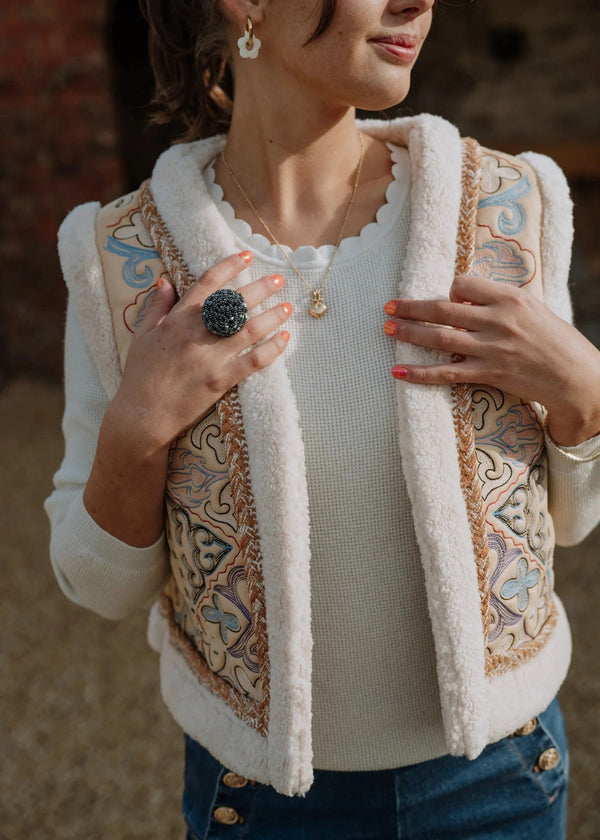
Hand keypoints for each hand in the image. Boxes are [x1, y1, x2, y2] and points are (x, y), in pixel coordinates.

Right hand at [113, 251, 291, 452]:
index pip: (208, 283)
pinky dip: (272, 349)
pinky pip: (253, 361)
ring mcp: (210, 357)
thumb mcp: (141, 335)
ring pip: (250, 329)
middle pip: (235, 302)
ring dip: (273, 315)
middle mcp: (196, 333)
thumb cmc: (140, 375)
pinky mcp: (220, 380)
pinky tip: (284, 339)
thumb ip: (156, 307)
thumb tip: (164, 279)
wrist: (142, 415)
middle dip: (261, 287)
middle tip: (279, 280)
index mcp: (177, 319)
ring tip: (288, 307)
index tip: (246, 256)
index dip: (230, 266)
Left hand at [383, 273, 599, 445]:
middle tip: (389, 306)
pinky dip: (419, 373)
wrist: (577, 379)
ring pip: (439, 338)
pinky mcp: (488, 374)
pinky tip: (398, 372)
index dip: (450, 290)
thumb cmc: (556, 343)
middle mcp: (499, 320)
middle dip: (412, 307)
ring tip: (386, 328)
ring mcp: (492, 348)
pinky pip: (446, 373)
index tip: (447, 298)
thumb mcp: (533, 310)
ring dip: (408, 332)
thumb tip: (468, 300)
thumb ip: (501, 304)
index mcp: (510, 298)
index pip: (464, 284)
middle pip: (443, 309)